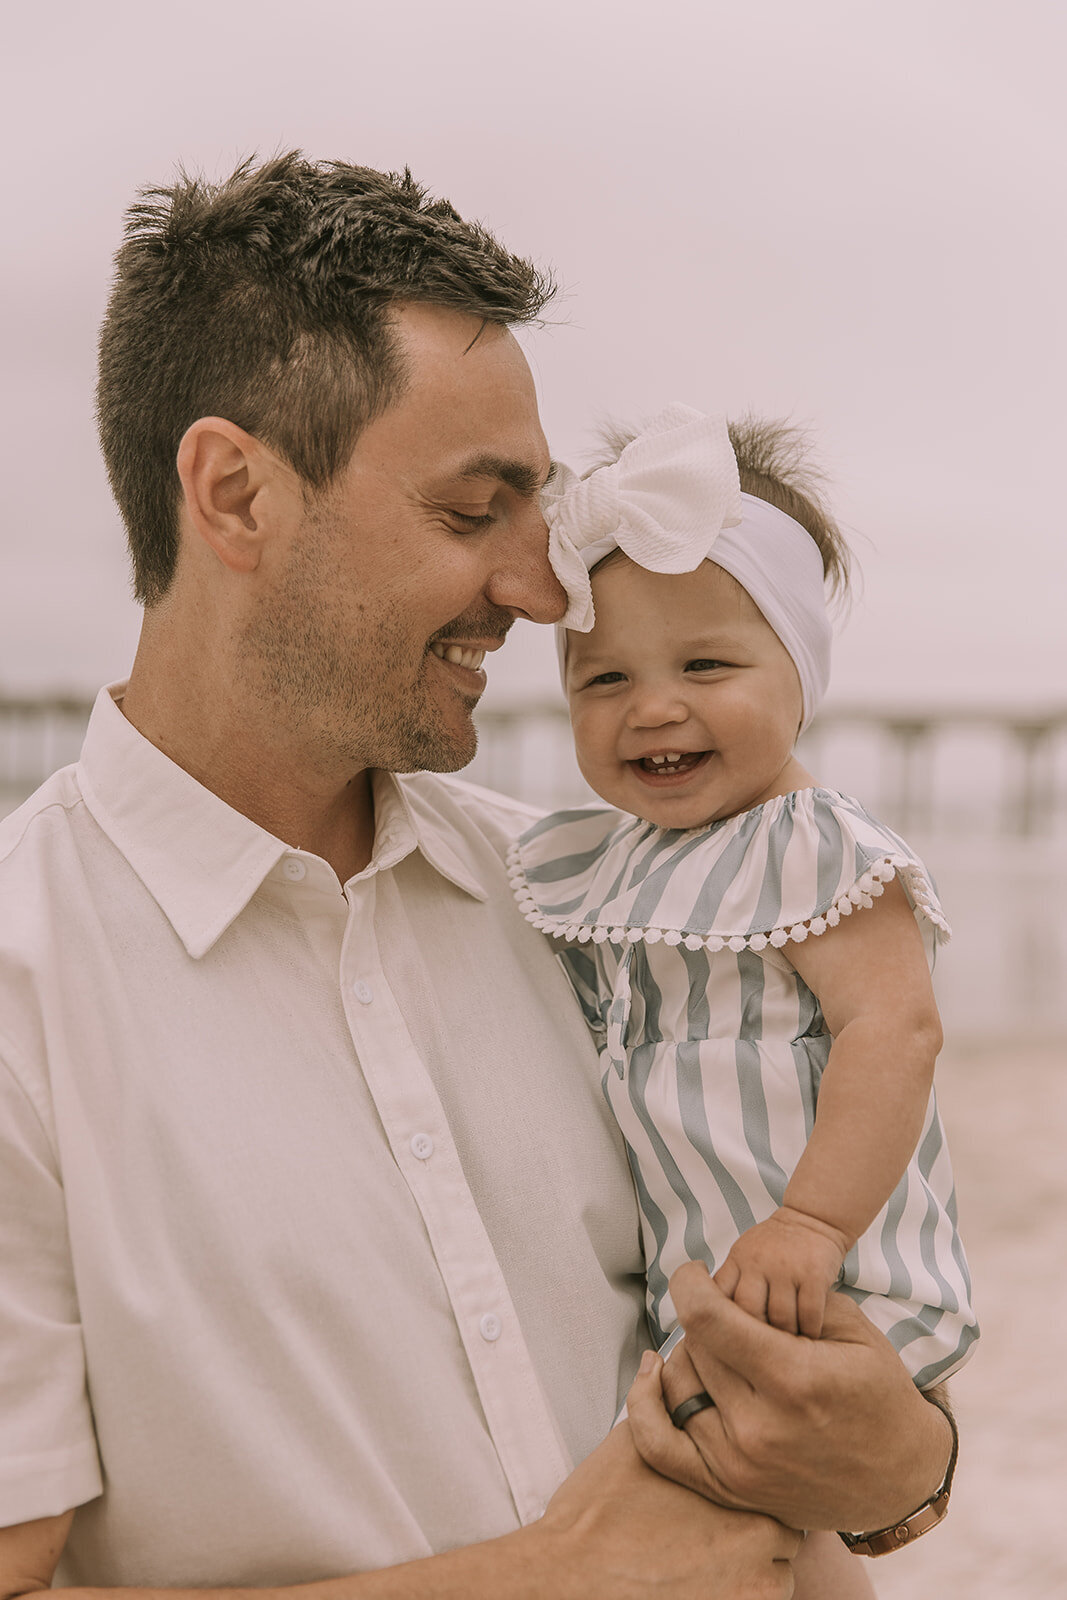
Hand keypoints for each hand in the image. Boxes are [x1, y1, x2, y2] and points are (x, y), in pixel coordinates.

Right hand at [534, 1419, 800, 1599]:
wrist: (574, 1580)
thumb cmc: (596, 1516)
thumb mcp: (627, 1444)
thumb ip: (655, 1401)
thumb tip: (658, 1362)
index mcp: (733, 1483)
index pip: (773, 1467)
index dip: (752, 1471)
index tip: (732, 1478)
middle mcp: (756, 1536)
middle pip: (785, 1523)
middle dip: (761, 1519)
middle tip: (722, 1522)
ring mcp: (753, 1587)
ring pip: (781, 1570)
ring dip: (759, 1563)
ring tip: (715, 1556)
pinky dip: (744, 1595)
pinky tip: (709, 1583)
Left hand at [627, 1262, 953, 1532]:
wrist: (900, 1478)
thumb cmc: (879, 1394)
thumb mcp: (851, 1330)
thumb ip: (788, 1300)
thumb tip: (727, 1283)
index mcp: (793, 1380)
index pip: (706, 1318)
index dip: (688, 1284)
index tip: (693, 1272)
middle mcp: (759, 1427)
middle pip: (693, 1347)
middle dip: (703, 1318)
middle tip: (724, 1312)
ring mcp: (740, 1465)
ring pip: (676, 1387)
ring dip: (686, 1356)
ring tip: (712, 1345)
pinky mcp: (730, 1489)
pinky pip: (659, 1447)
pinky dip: (645, 1407)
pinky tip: (655, 1376)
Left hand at [714, 1208, 848, 1336]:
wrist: (812, 1217)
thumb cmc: (775, 1245)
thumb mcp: (744, 1256)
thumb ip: (732, 1284)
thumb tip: (710, 1325)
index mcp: (737, 1260)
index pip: (719, 1298)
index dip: (722, 1325)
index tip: (731, 1343)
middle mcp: (758, 1262)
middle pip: (748, 1312)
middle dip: (756, 1338)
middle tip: (766, 1352)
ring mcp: (786, 1268)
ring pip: (780, 1318)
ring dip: (786, 1338)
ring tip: (790, 1347)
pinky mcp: (814, 1273)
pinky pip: (809, 1314)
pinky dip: (810, 1331)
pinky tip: (810, 1335)